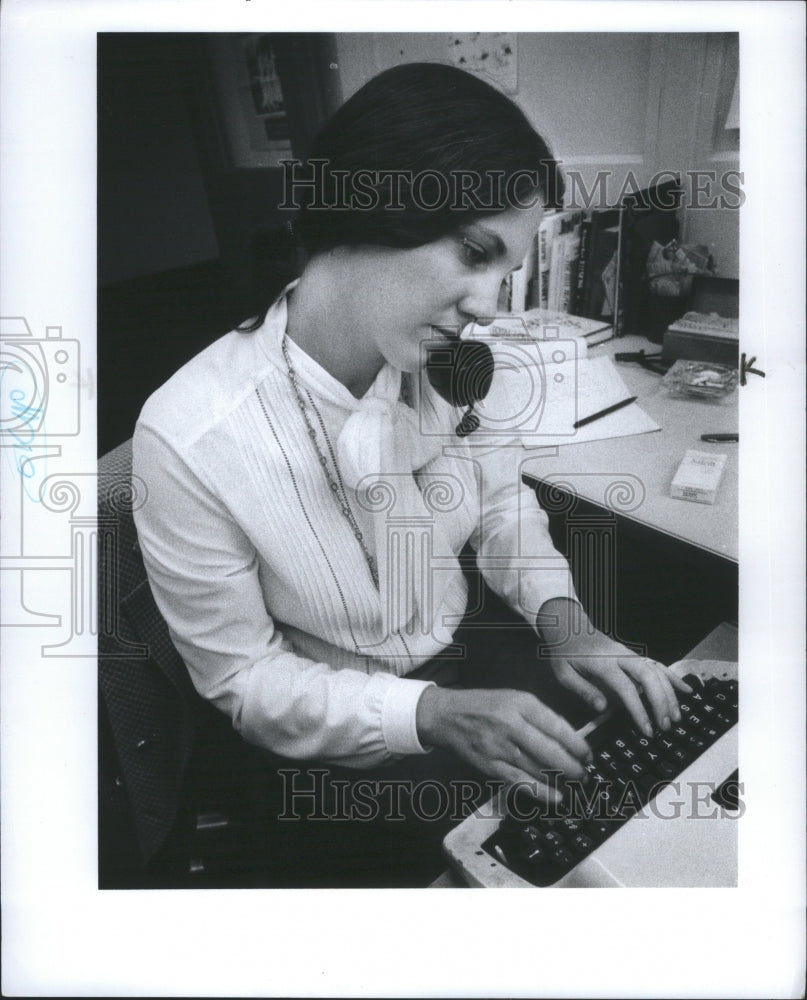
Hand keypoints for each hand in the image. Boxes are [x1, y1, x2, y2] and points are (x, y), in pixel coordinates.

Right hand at [415, 685, 591, 803]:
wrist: (446, 716)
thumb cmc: (483, 706)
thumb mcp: (513, 698)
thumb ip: (539, 716)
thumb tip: (569, 739)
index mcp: (520, 704)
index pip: (557, 727)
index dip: (577, 745)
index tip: (588, 755)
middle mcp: (510, 724)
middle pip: (551, 751)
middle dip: (573, 767)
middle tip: (584, 774)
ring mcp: (499, 747)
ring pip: (538, 769)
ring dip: (560, 780)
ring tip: (574, 783)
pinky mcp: (490, 765)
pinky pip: (520, 782)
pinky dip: (541, 792)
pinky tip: (556, 797)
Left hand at [538, 598, 690, 736]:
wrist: (569, 628)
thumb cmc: (565, 653)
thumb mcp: (564, 674)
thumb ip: (583, 690)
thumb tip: (602, 707)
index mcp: (602, 663)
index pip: (626, 688)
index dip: (639, 710)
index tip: (647, 730)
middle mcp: (620, 657)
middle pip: (648, 677)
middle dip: (660, 702)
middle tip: (666, 726)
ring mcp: (630, 654)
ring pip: (656, 671)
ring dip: (669, 694)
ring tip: (676, 717)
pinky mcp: (634, 655)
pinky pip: (657, 665)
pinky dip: (673, 677)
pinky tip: (686, 690)